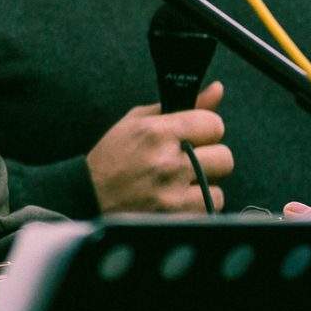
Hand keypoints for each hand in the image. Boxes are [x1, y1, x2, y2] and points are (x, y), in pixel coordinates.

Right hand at [85, 81, 230, 213]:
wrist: (86, 199)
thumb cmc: (111, 159)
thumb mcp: (137, 122)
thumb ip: (180, 106)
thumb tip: (216, 89)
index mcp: (156, 133)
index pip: (213, 124)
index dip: (205, 130)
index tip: (194, 137)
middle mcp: (167, 164)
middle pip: (224, 157)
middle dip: (208, 160)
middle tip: (186, 163)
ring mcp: (172, 196)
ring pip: (218, 188)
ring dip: (201, 187)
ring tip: (176, 186)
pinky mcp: (175, 220)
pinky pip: (208, 211)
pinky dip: (195, 208)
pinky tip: (174, 202)